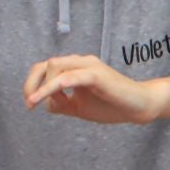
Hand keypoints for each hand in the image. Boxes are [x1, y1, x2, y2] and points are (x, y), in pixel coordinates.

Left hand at [23, 54, 169, 122]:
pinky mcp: (96, 74)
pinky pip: (70, 78)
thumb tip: (44, 102)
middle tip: (29, 103)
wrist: (139, 107)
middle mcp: (81, 62)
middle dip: (32, 84)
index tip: (30, 104)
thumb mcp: (79, 107)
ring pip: (56, 67)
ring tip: (42, 103)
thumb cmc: (112, 106)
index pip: (46, 68)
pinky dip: (54, 86)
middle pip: (46, 64)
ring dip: (44, 86)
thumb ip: (61, 103)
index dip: (32, 84)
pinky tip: (43, 98)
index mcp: (76, 68)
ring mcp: (89, 66)